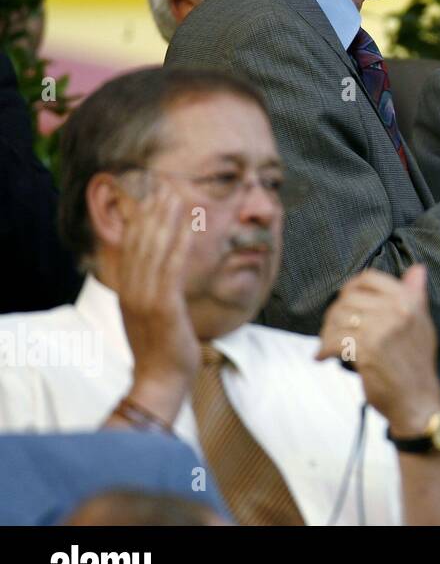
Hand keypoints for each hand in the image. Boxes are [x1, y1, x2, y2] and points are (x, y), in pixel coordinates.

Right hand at [117, 182, 199, 423]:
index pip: (129, 246)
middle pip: (138, 242)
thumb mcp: (149, 313)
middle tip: (163, 182)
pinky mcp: (162, 307)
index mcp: (127, 289)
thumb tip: (156, 269)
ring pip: (152, 250)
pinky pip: (170, 269)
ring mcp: (144, 298)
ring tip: (174, 194)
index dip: (139, 217)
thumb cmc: (161, 348)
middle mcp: (131, 289)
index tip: (151, 194)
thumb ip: (149, 288)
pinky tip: (188, 226)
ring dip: (164, 219)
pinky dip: (177, 244)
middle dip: (150, 210)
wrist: (160, 380)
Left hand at [316, 264, 439, 435]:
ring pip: (338, 318)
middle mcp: (397, 311)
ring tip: (328, 342)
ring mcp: (381, 330)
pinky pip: (333, 341)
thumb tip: (417, 269)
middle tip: (332, 328)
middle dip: (334, 313)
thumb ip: (416, 295)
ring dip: (326, 332)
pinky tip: (324, 356)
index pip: (370, 279)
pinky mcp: (366, 350)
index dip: (351, 287)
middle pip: (348, 298)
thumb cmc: (417, 363)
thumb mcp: (422, 324)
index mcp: (409, 301)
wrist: (417, 399)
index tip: (344, 300)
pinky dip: (323, 349)